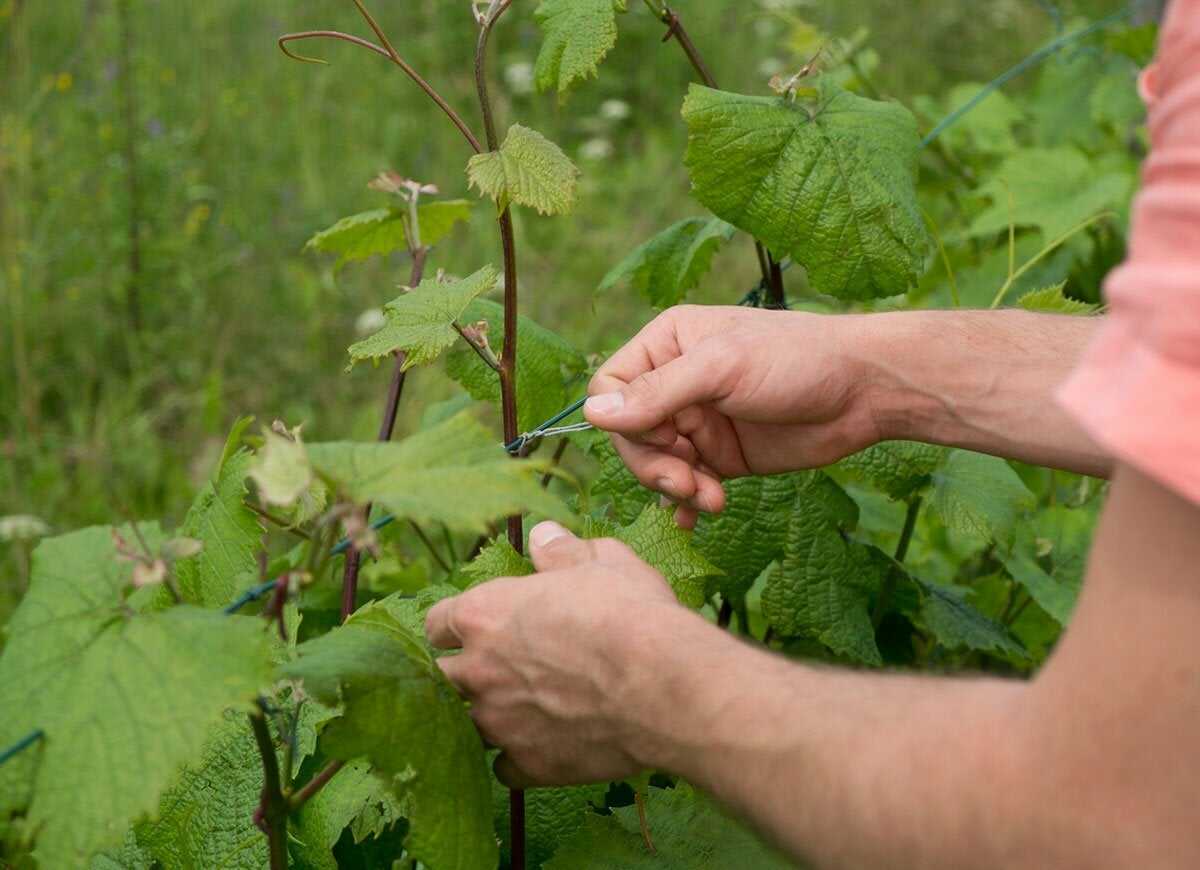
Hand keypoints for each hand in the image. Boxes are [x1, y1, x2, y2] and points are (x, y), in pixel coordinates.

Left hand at [424, 521, 703, 787]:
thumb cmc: (630, 613)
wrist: (663, 685)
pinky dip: (519, 756)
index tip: (475, 626)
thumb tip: (543, 536)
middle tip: (501, 667)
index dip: (456, 624)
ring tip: (527, 706)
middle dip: (467, 671)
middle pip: (444, 677)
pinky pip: (505, 767)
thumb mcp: (601, 561)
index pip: (436, 623)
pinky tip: (544, 742)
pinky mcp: (528, 764)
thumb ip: (561, 550)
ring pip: (471, 724)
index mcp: (483, 614)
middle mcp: (479, 671)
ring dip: (491, 715)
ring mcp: (500, 723)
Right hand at [584, 305, 881, 523]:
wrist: (864, 391)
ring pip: (655, 464)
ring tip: (713, 498)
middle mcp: (676, 382)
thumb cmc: (796, 360)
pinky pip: (685, 484)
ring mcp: (698, 421)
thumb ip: (658, 394)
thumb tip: (592, 415)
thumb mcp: (722, 369)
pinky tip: (697, 518)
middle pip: (630, 434)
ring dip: (677, 486)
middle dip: (654, 464)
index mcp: (667, 344)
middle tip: (688, 481)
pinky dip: (687, 503)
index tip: (665, 438)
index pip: (610, 388)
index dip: (626, 422)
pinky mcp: (722, 456)